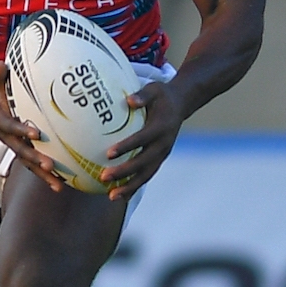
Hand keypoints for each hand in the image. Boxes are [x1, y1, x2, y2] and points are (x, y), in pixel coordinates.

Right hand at [0, 64, 62, 190]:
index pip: (12, 127)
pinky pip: (32, 164)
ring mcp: (14, 145)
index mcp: (0, 122)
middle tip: (50, 166)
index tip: (36, 133)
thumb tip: (1, 65)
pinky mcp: (21, 149)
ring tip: (59, 186)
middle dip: (36, 160)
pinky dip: (45, 174)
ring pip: (28, 163)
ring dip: (43, 175)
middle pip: (22, 152)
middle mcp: (7, 137)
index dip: (22, 130)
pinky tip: (60, 183)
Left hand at [99, 80, 184, 201]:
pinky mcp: (159, 159)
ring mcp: (162, 154)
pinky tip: (119, 195)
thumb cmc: (161, 95)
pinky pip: (146, 175)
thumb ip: (142, 95)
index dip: (127, 146)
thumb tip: (129, 100)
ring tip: (111, 197)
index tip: (109, 153)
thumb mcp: (154, 89)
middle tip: (104, 177)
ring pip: (146, 174)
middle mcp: (164, 144)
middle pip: (143, 162)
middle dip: (124, 172)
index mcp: (161, 127)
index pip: (142, 139)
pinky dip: (134, 186)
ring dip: (129, 186)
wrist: (181, 104)